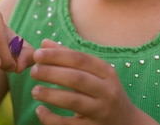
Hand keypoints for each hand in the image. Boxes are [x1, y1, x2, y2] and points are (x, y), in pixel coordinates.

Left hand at [31, 40, 153, 124]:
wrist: (126, 123)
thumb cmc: (105, 92)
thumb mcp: (95, 73)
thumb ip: (69, 58)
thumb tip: (44, 43)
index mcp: (107, 72)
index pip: (80, 59)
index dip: (57, 55)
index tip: (37, 54)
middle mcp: (107, 91)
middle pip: (77, 78)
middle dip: (52, 73)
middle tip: (33, 71)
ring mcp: (101, 111)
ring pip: (73, 101)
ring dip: (51, 95)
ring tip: (34, 90)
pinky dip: (51, 118)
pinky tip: (40, 110)